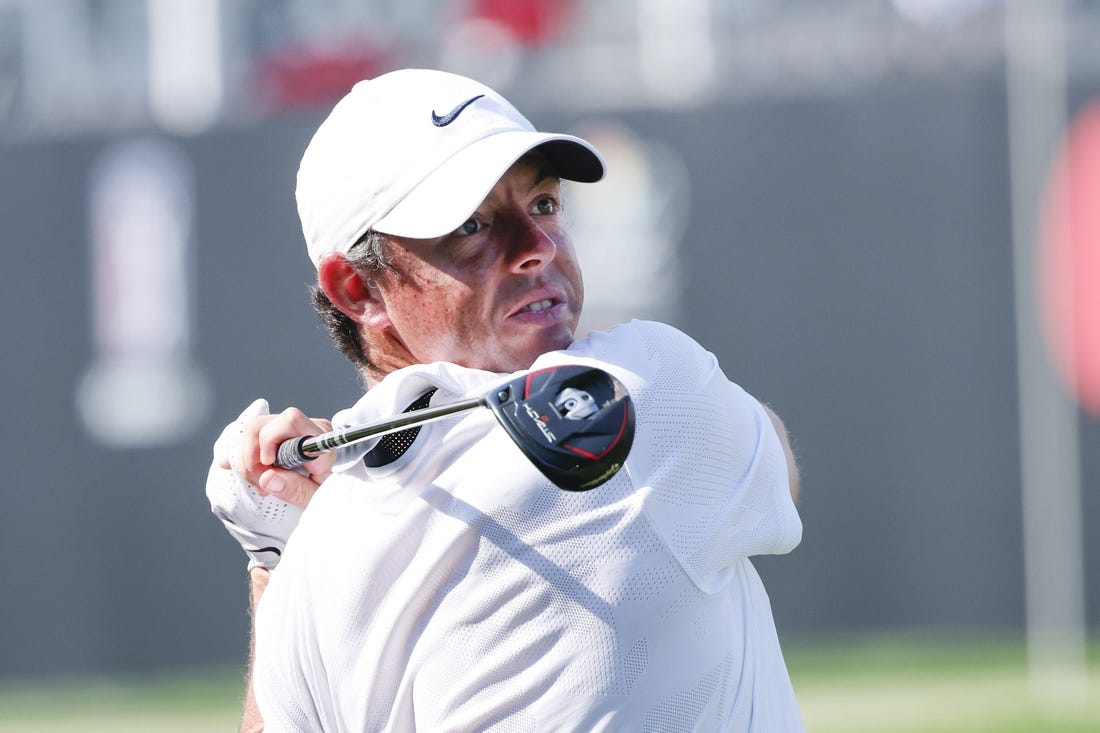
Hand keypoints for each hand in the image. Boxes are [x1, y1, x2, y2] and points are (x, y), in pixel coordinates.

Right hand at [206, 399, 329, 569]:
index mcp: (322, 439)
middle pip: (263, 424)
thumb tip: (266, 477)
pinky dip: (239, 453)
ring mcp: (291, 430)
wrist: (344, 487)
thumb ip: (295, 489)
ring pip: (254, 429)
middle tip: (258, 481)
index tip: (266, 469)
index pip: (290, 420)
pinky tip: (235, 468)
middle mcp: (306, 427)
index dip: (269, 441)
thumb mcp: (319, 497)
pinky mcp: (279, 436)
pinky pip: (252, 436)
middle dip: (250, 454)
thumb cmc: (334, 491)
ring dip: (245, 457)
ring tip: (257, 481)